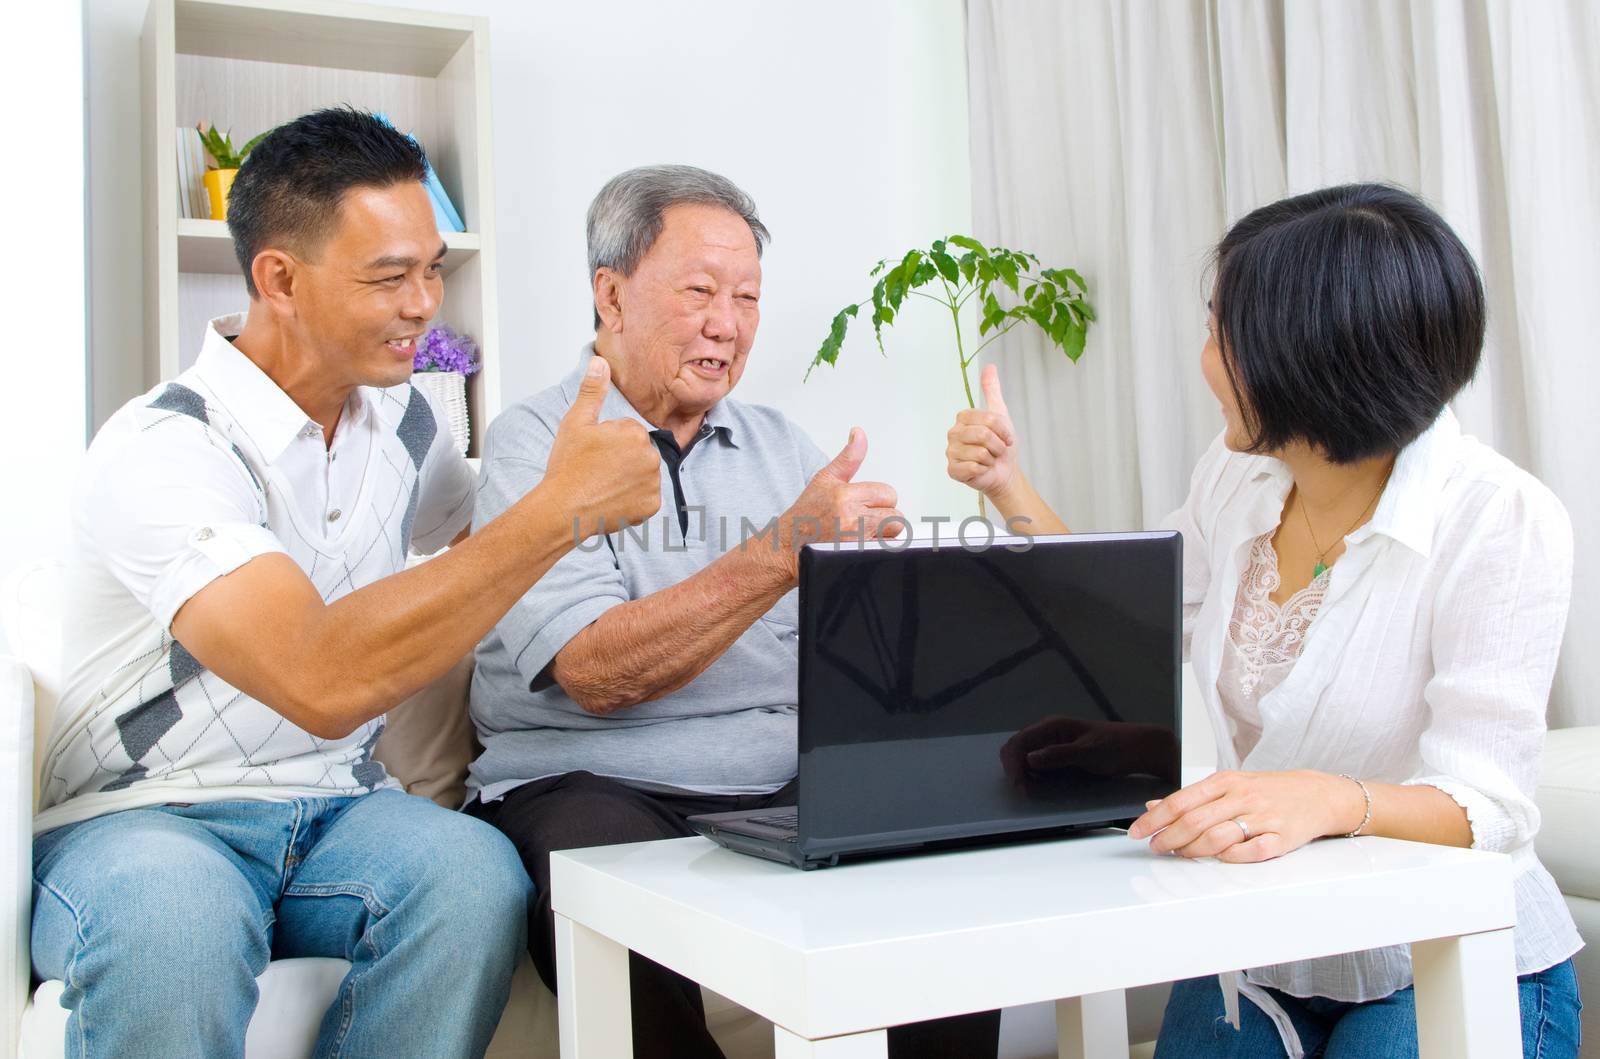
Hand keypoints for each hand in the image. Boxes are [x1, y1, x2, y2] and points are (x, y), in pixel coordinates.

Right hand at [543, 356, 661, 535]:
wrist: (562, 509)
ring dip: (628, 479)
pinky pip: (646, 498)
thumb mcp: (576, 422)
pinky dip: (632, 500)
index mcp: (635, 432)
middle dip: (622, 459)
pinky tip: (612, 500)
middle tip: (596, 470)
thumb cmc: (567, 466)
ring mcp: (653, 483)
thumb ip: (592, 391)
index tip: (593, 453)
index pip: (628, 431)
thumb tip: (599, 361)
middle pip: (638, 452)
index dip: (608, 442)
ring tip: (603, 485)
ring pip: (643, 474)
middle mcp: (650, 456)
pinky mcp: (652, 505)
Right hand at [763, 428, 903, 580]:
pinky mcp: (856, 558)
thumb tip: (859, 433)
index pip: (888, 494)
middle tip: (863, 520)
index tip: (866, 504)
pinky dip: (878, 549)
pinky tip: (861, 546)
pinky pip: (885, 551)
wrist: (787, 547)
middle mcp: (851, 519)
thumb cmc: (806, 514)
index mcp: (845, 496)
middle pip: (895, 515)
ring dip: (883, 534)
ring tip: (863, 533)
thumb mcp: (825, 479)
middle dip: (883, 517)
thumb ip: (849, 457)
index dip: (880, 499)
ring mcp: (855, 542)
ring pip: (893, 534)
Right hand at [946, 364, 1018, 499]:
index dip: (1002, 430)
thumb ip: (992, 390)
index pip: (987, 419)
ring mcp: (951, 452)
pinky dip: (984, 470)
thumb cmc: (1001, 444)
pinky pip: (973, 467)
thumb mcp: (1000, 414)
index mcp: (963, 418)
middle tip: (998, 450)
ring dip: (992, 458)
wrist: (1004, 471)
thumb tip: (989, 366)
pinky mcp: (952, 470)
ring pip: (980, 452)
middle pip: (984, 435)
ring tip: (990, 459)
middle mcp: (953, 433)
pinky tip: (981, 469)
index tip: (1006, 437)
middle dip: (999, 445)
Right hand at [999, 717, 1178, 786]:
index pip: (1019, 742)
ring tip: (1028, 788)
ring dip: (1019, 771)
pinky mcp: (1058, 752)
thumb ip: (1059, 755)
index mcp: (1052, 726)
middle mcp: (1048, 731)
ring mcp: (1052, 741)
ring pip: (1023, 754)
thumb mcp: (1088, 752)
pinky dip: (1029, 772)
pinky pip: (1035, 761)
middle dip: (1013, 768)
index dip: (1014, 765)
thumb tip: (1030, 759)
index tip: (1020, 786)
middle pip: (1016, 747)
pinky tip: (1036, 783)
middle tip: (1022, 790)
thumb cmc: (1116, 747)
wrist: (1138, 748)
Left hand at [1126, 769, 1365, 862]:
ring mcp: (1262, 818)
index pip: (1181, 801)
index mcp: (1226, 782)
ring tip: (1181, 854)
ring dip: (1193, 850)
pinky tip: (1220, 858)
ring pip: (1217, 838)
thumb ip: (1193, 798)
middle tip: (1156, 848)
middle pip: (1194, 821)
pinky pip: (1249, 853)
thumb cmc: (1271, 791)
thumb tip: (1155, 807)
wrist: (1319, 795)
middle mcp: (1242, 798)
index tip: (1138, 832)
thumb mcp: (1230, 785)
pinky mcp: (1280, 838)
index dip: (1155, 820)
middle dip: (1168, 838)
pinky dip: (1229, 858)